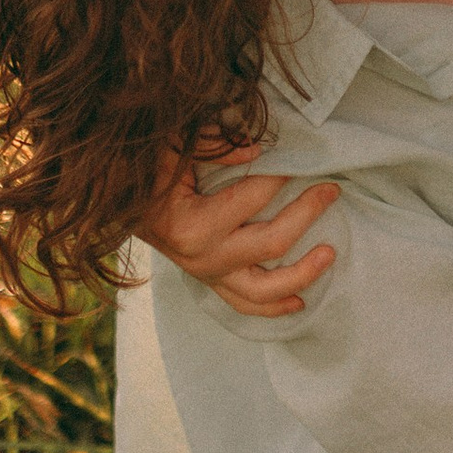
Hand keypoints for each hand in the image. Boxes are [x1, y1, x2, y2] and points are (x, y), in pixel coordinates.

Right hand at [135, 147, 336, 317]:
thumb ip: (213, 146)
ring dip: (303, 273)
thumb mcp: (172, 149)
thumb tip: (259, 151)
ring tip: (330, 253)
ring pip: (265, 290)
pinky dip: (276, 306)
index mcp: (192, 224)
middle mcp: (203, 257)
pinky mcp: (211, 284)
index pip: (255, 197)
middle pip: (272, 242)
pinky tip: (301, 301)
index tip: (300, 159)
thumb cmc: (147, 173)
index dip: (283, 175)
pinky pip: (246, 305)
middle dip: (308, 213)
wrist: (120, 208)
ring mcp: (208, 276)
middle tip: (332, 190)